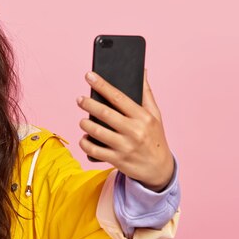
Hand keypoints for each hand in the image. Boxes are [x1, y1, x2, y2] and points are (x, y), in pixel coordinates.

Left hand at [76, 71, 173, 191]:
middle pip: (104, 113)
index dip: (102, 85)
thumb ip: (146, 93)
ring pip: (96, 132)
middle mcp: (134, 131)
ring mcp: (125, 147)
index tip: (89, 76)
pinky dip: (85, 143)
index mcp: (143, 117)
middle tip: (79, 99)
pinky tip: (84, 138)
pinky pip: (94, 150)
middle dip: (88, 104)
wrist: (159, 168)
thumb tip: (142, 70)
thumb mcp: (155, 115)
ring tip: (83, 121)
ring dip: (85, 124)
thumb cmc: (154, 136)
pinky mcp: (117, 160)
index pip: (118, 97)